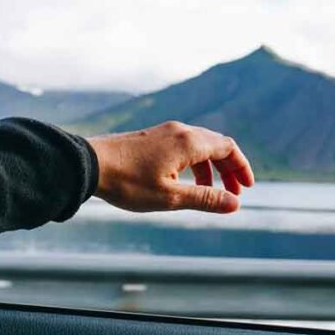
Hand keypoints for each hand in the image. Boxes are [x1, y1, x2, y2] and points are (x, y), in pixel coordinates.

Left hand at [87, 121, 254, 213]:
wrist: (89, 164)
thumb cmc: (128, 182)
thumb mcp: (170, 197)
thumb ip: (205, 199)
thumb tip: (235, 204)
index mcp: (189, 142)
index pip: (228, 148)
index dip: (242, 167)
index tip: (246, 188)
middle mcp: (180, 131)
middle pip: (216, 145)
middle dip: (228, 169)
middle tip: (233, 194)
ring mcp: (164, 132)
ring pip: (199, 145)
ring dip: (210, 168)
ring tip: (208, 192)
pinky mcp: (151, 137)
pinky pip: (182, 145)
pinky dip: (193, 163)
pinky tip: (183, 181)